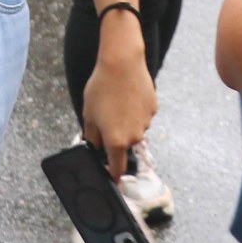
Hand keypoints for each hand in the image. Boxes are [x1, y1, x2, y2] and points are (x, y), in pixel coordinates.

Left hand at [81, 22, 156, 178]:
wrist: (121, 63)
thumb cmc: (101, 88)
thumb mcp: (89, 114)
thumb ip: (91, 137)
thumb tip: (93, 147)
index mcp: (116, 141)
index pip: (117, 169)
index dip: (113, 175)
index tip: (111, 178)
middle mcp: (134, 136)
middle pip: (125, 146)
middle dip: (116, 138)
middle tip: (106, 119)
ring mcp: (146, 122)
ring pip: (134, 129)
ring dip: (126, 122)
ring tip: (116, 102)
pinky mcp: (153, 108)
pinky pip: (142, 115)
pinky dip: (135, 110)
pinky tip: (127, 95)